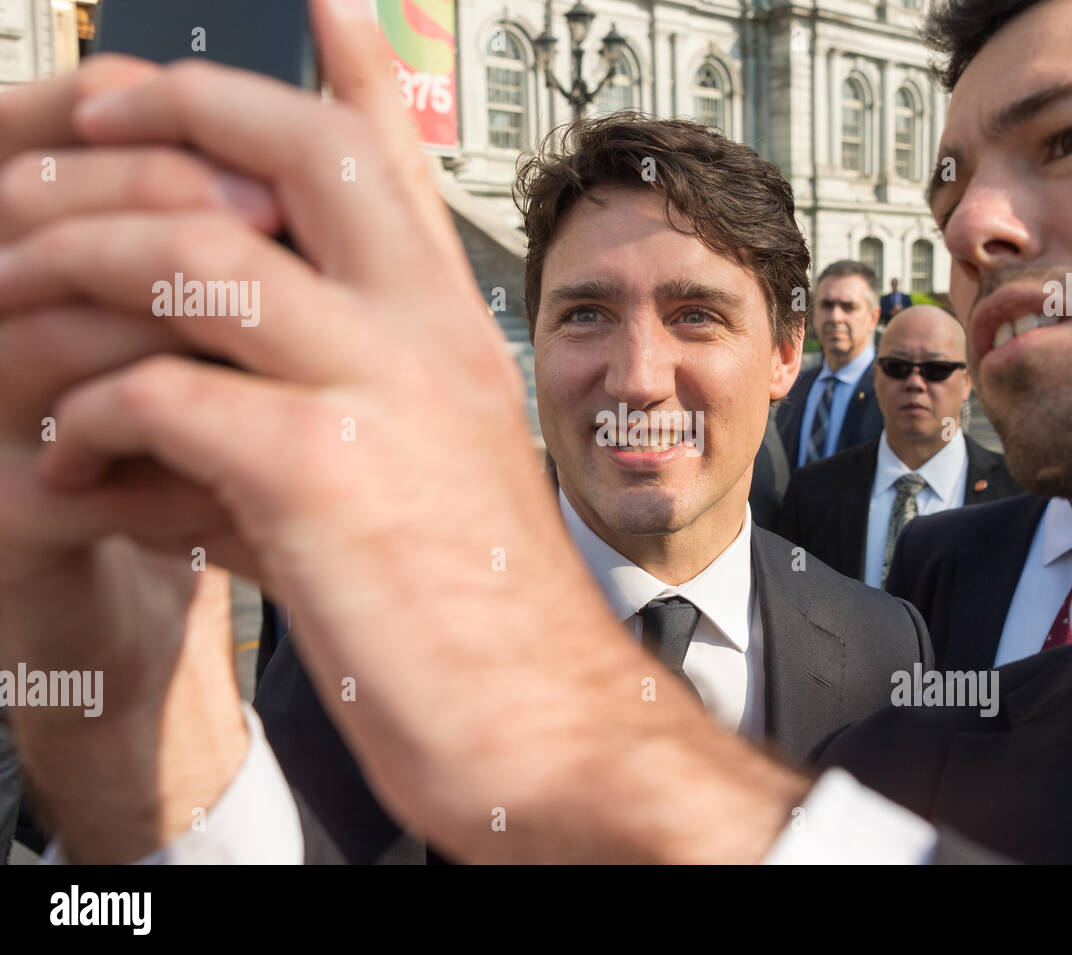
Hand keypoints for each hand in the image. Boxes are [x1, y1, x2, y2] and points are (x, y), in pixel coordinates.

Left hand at [11, 0, 806, 860]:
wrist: (538, 715)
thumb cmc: (471, 600)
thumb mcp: (427, 463)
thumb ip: (345, 388)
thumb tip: (213, 366)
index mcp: (449, 323)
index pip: (400, 153)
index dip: (348, 60)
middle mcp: (424, 331)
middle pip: (295, 146)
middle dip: (169, 106)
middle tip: (79, 110)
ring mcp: (377, 390)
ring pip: (195, 250)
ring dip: (74, 258)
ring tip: (10, 287)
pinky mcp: (320, 473)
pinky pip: (158, 391)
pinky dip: (85, 412)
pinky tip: (68, 452)